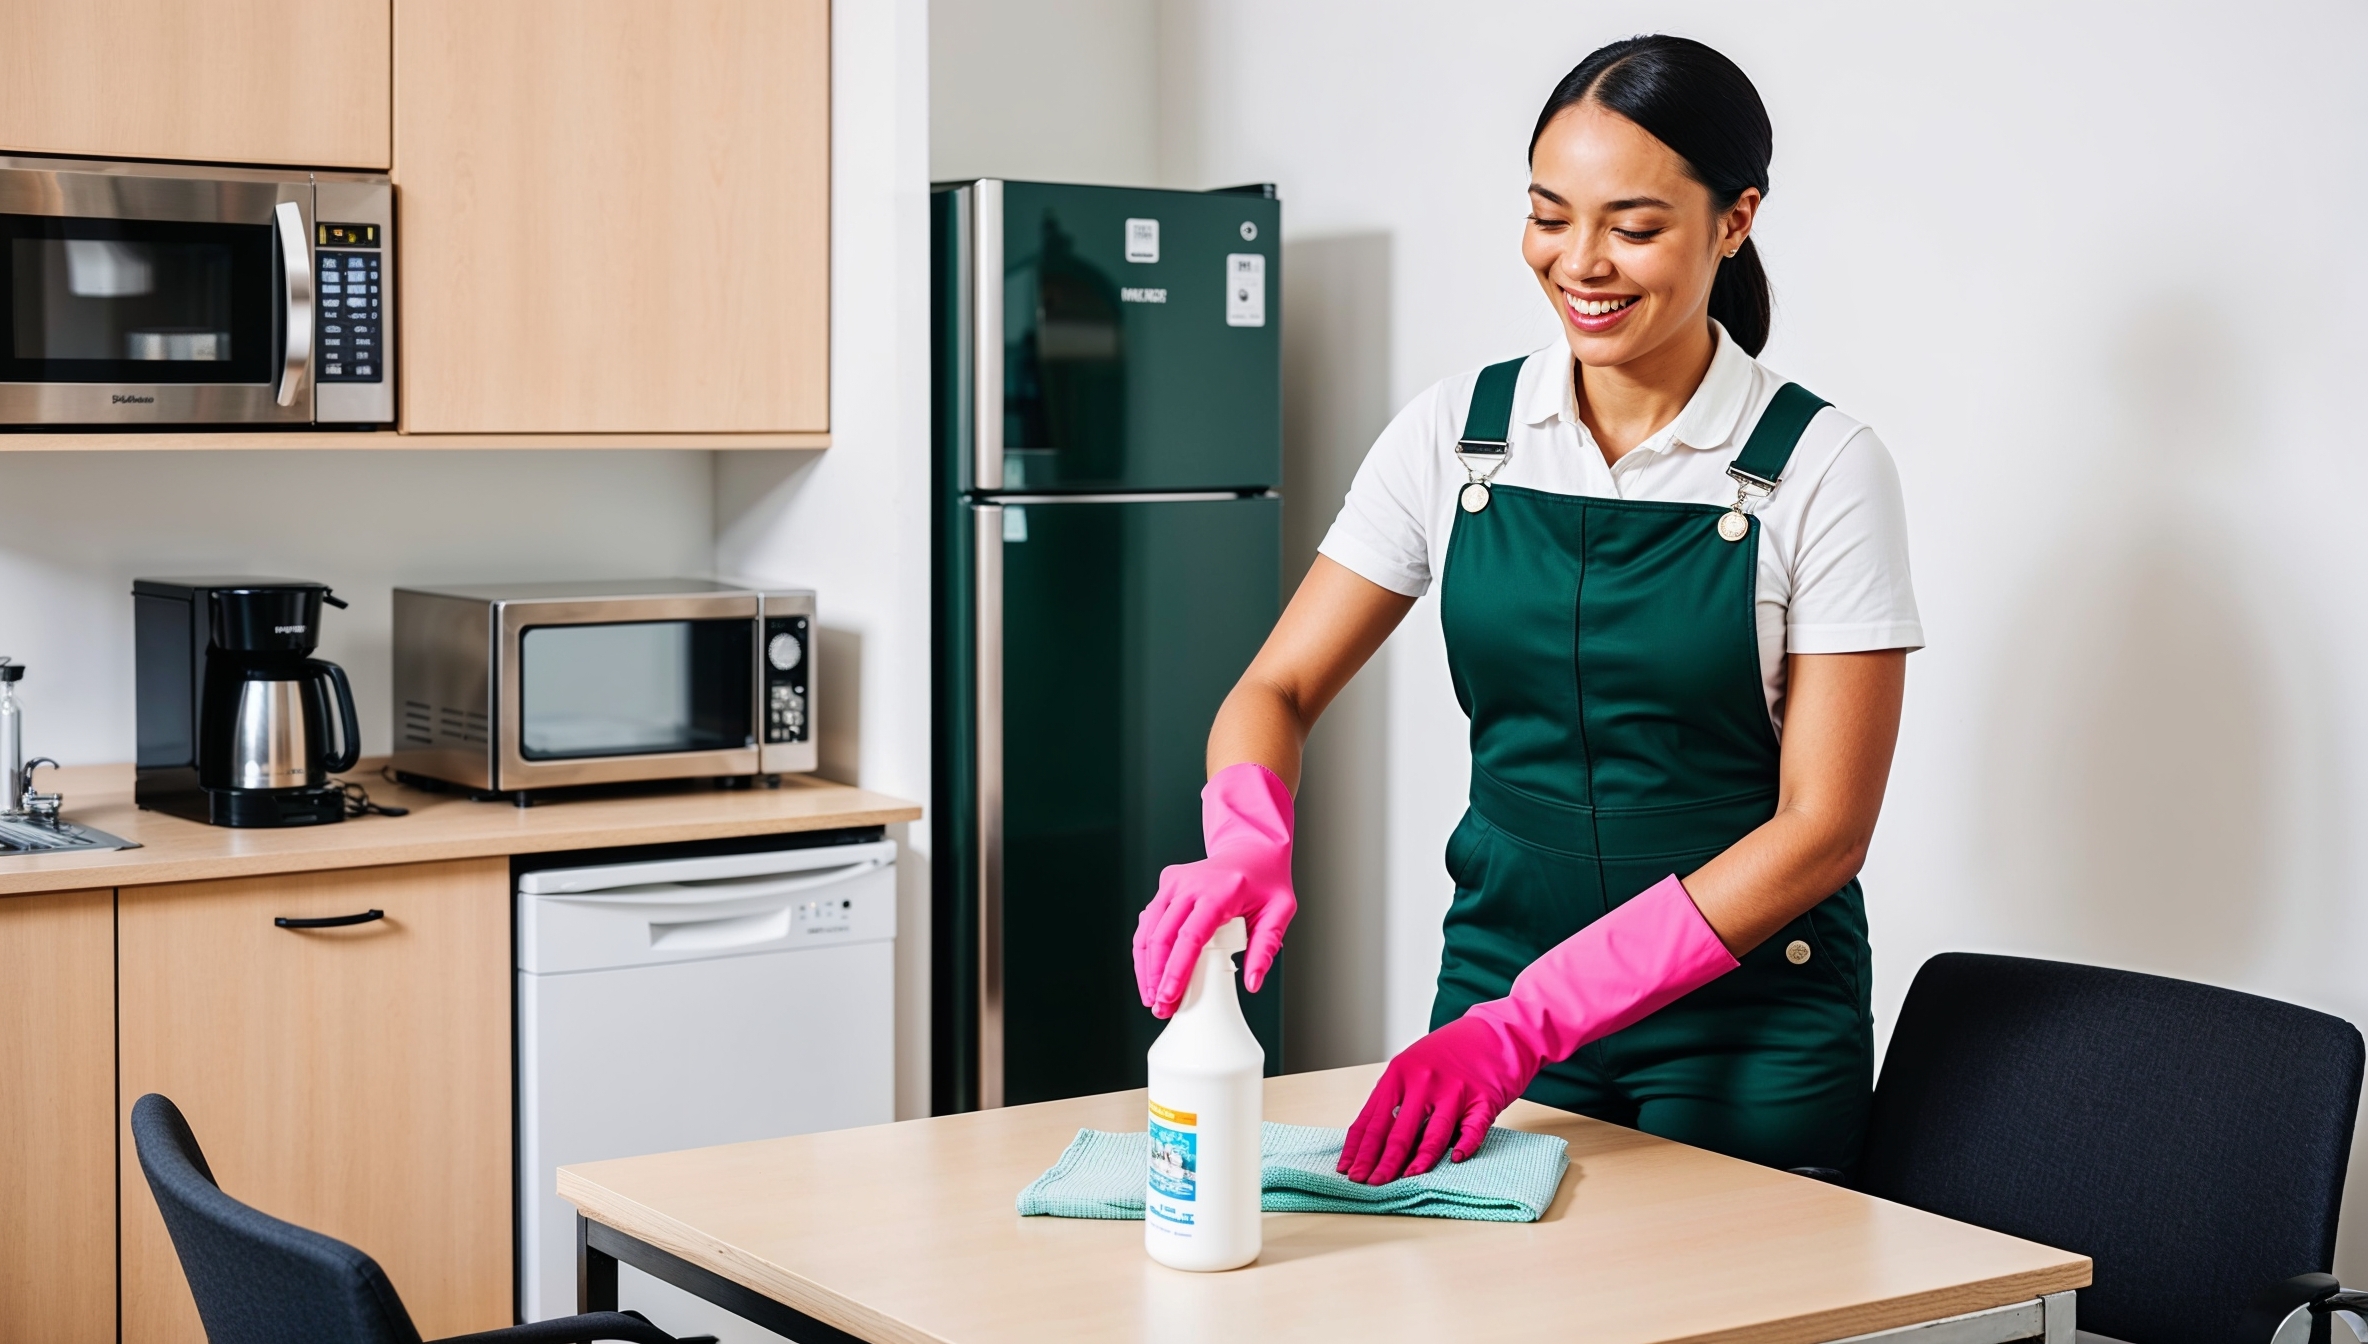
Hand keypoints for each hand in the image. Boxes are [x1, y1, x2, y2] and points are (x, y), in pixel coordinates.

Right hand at [1133, 762, 1294, 1016]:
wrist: (1252, 849)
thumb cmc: (1267, 881)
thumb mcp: (1279, 912)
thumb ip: (1265, 948)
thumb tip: (1252, 983)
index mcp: (1219, 891)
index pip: (1190, 937)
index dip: (1176, 970)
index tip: (1168, 997)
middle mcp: (1190, 884)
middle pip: (1162, 937)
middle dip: (1156, 977)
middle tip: (1159, 1007)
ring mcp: (1174, 882)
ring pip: (1148, 930)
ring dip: (1146, 967)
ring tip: (1151, 996)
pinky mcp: (1166, 885)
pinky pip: (1149, 921)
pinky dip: (1146, 949)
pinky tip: (1150, 972)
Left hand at [1337, 1016, 1523, 1183]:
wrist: (1496, 1031)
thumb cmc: (1450, 1053)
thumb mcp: (1414, 1065)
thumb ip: (1395, 1096)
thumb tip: (1371, 1140)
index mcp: (1400, 1072)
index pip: (1372, 1119)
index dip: (1359, 1149)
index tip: (1348, 1171)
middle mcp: (1424, 1080)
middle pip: (1397, 1131)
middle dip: (1380, 1163)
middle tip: (1369, 1185)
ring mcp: (1454, 1090)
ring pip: (1432, 1135)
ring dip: (1416, 1163)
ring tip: (1403, 1180)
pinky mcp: (1484, 1099)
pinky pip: (1472, 1130)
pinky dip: (1464, 1146)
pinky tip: (1455, 1160)